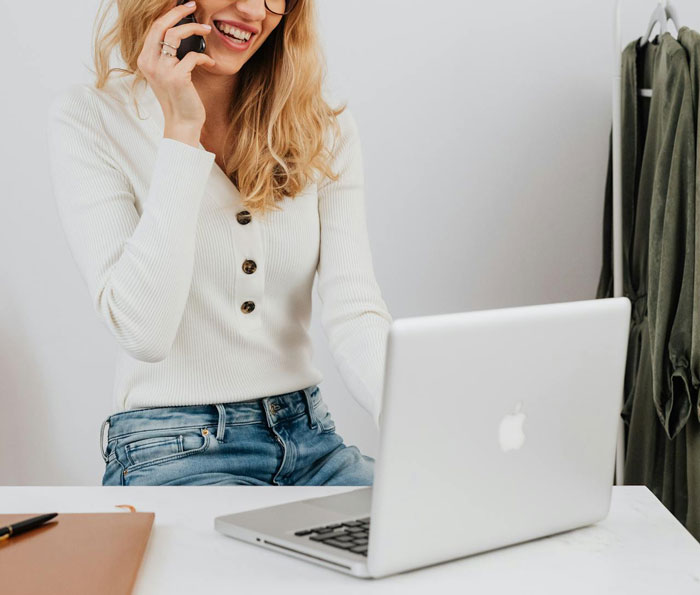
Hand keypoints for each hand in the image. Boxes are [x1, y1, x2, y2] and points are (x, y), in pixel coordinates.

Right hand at [136, 1, 215, 142]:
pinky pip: (192, 56)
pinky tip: (211, 62)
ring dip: (194, 29)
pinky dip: (204, 57)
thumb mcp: (168, 74)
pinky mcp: (177, 77)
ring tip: (207, 30)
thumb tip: (181, 33)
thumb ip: (168, 56)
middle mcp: (149, 63)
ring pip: (175, 35)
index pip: (154, 28)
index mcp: (145, 60)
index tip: (183, 7)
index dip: (169, 14)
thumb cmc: (179, 98)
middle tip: (193, 5)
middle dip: (178, 12)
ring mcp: (162, 70)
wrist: (182, 123)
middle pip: (161, 25)